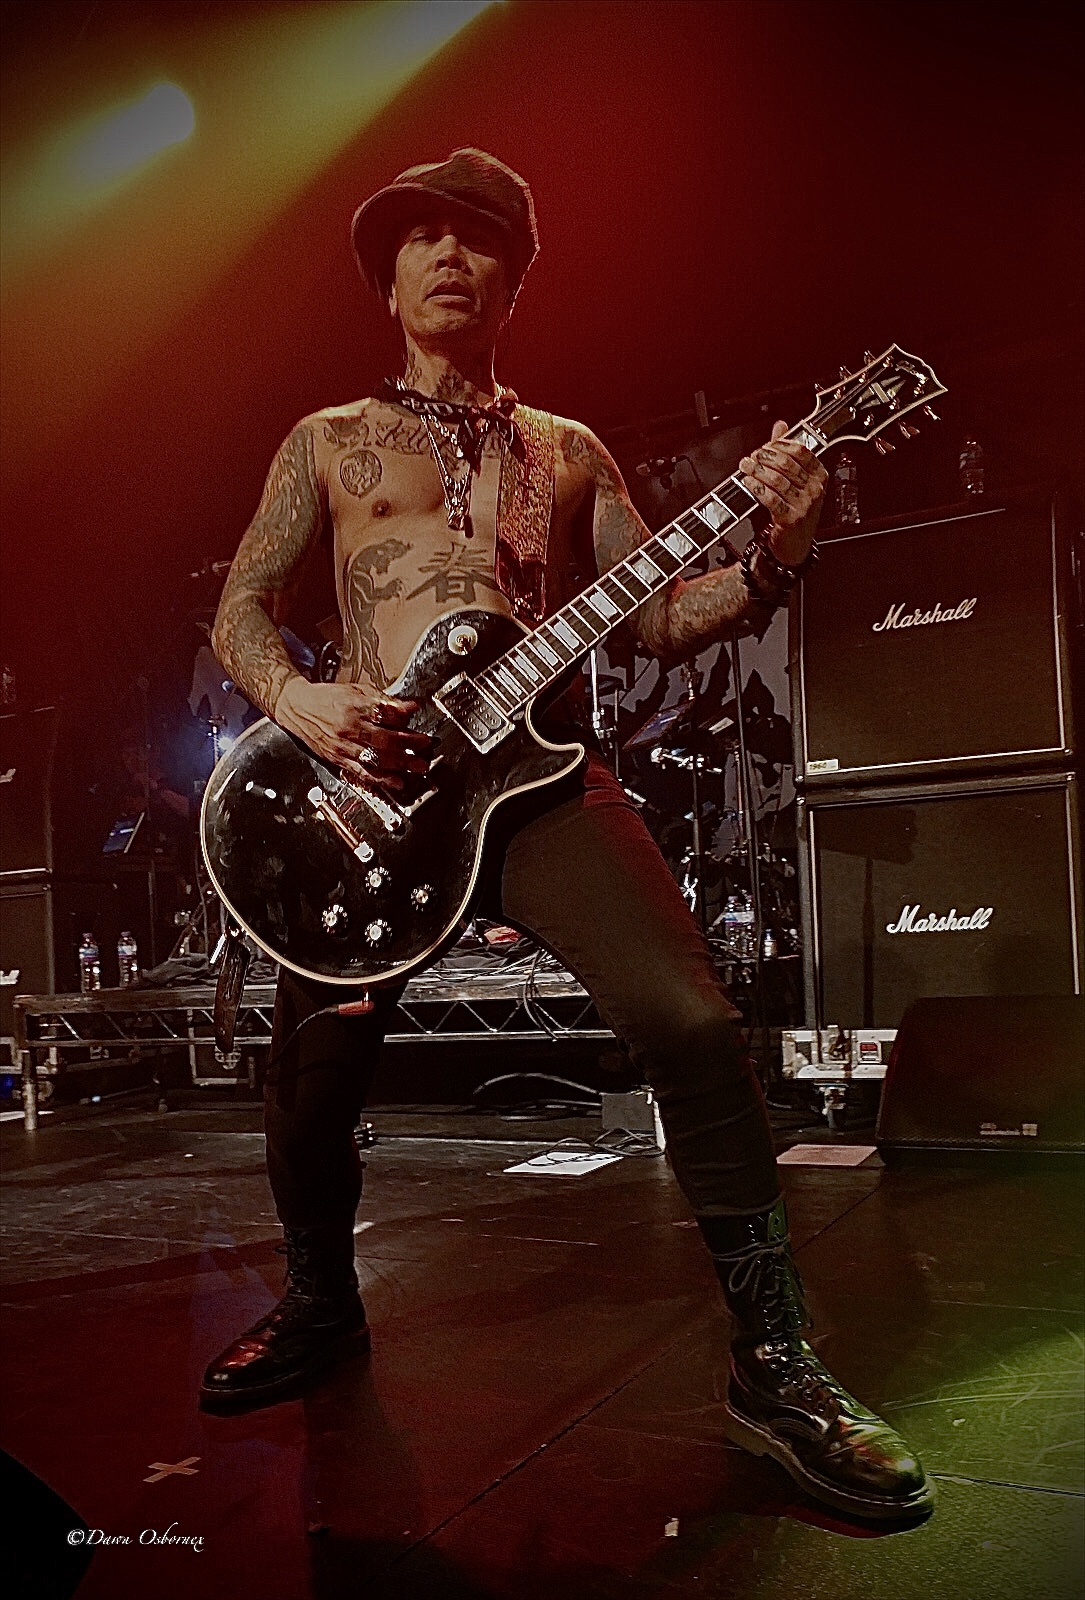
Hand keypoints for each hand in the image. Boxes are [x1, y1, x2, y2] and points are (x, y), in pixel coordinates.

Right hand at [274, 677, 433, 792]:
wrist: (297, 707)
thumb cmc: (328, 698)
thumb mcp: (357, 690)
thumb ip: (384, 700)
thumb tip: (410, 707)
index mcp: (354, 707)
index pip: (386, 715)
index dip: (405, 718)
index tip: (419, 719)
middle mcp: (349, 728)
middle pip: (385, 739)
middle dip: (409, 745)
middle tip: (426, 748)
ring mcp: (343, 746)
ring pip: (376, 758)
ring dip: (400, 764)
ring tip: (418, 767)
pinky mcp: (338, 759)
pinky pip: (362, 772)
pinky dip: (381, 778)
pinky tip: (396, 782)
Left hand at [739, 421, 827, 566]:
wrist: (794, 546)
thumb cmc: (795, 511)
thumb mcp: (796, 481)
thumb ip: (787, 451)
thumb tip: (781, 426)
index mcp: (819, 476)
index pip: (801, 451)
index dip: (779, 446)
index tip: (764, 447)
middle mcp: (815, 489)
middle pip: (787, 464)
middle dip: (764, 458)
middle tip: (751, 457)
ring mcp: (804, 505)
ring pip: (777, 480)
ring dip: (757, 471)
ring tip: (745, 467)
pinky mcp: (790, 518)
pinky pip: (771, 498)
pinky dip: (757, 488)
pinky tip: (748, 483)